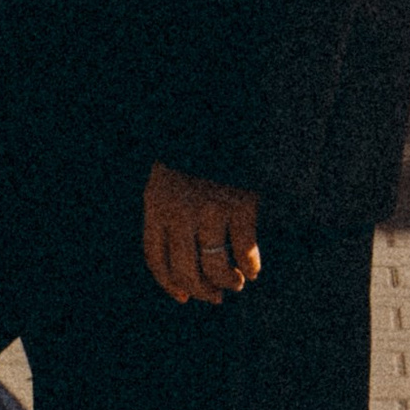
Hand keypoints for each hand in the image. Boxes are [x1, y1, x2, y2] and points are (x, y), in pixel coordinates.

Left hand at [143, 161, 260, 306]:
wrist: (226, 111)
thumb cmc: (198, 149)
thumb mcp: (170, 175)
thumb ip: (169, 209)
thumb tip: (182, 262)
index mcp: (157, 201)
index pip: (156, 258)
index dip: (169, 284)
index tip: (183, 298)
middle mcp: (179, 209)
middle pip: (185, 270)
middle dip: (201, 290)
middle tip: (215, 297)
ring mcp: (211, 207)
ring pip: (215, 266)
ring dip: (227, 282)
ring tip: (236, 282)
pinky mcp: (241, 204)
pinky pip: (245, 250)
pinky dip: (250, 265)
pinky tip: (252, 268)